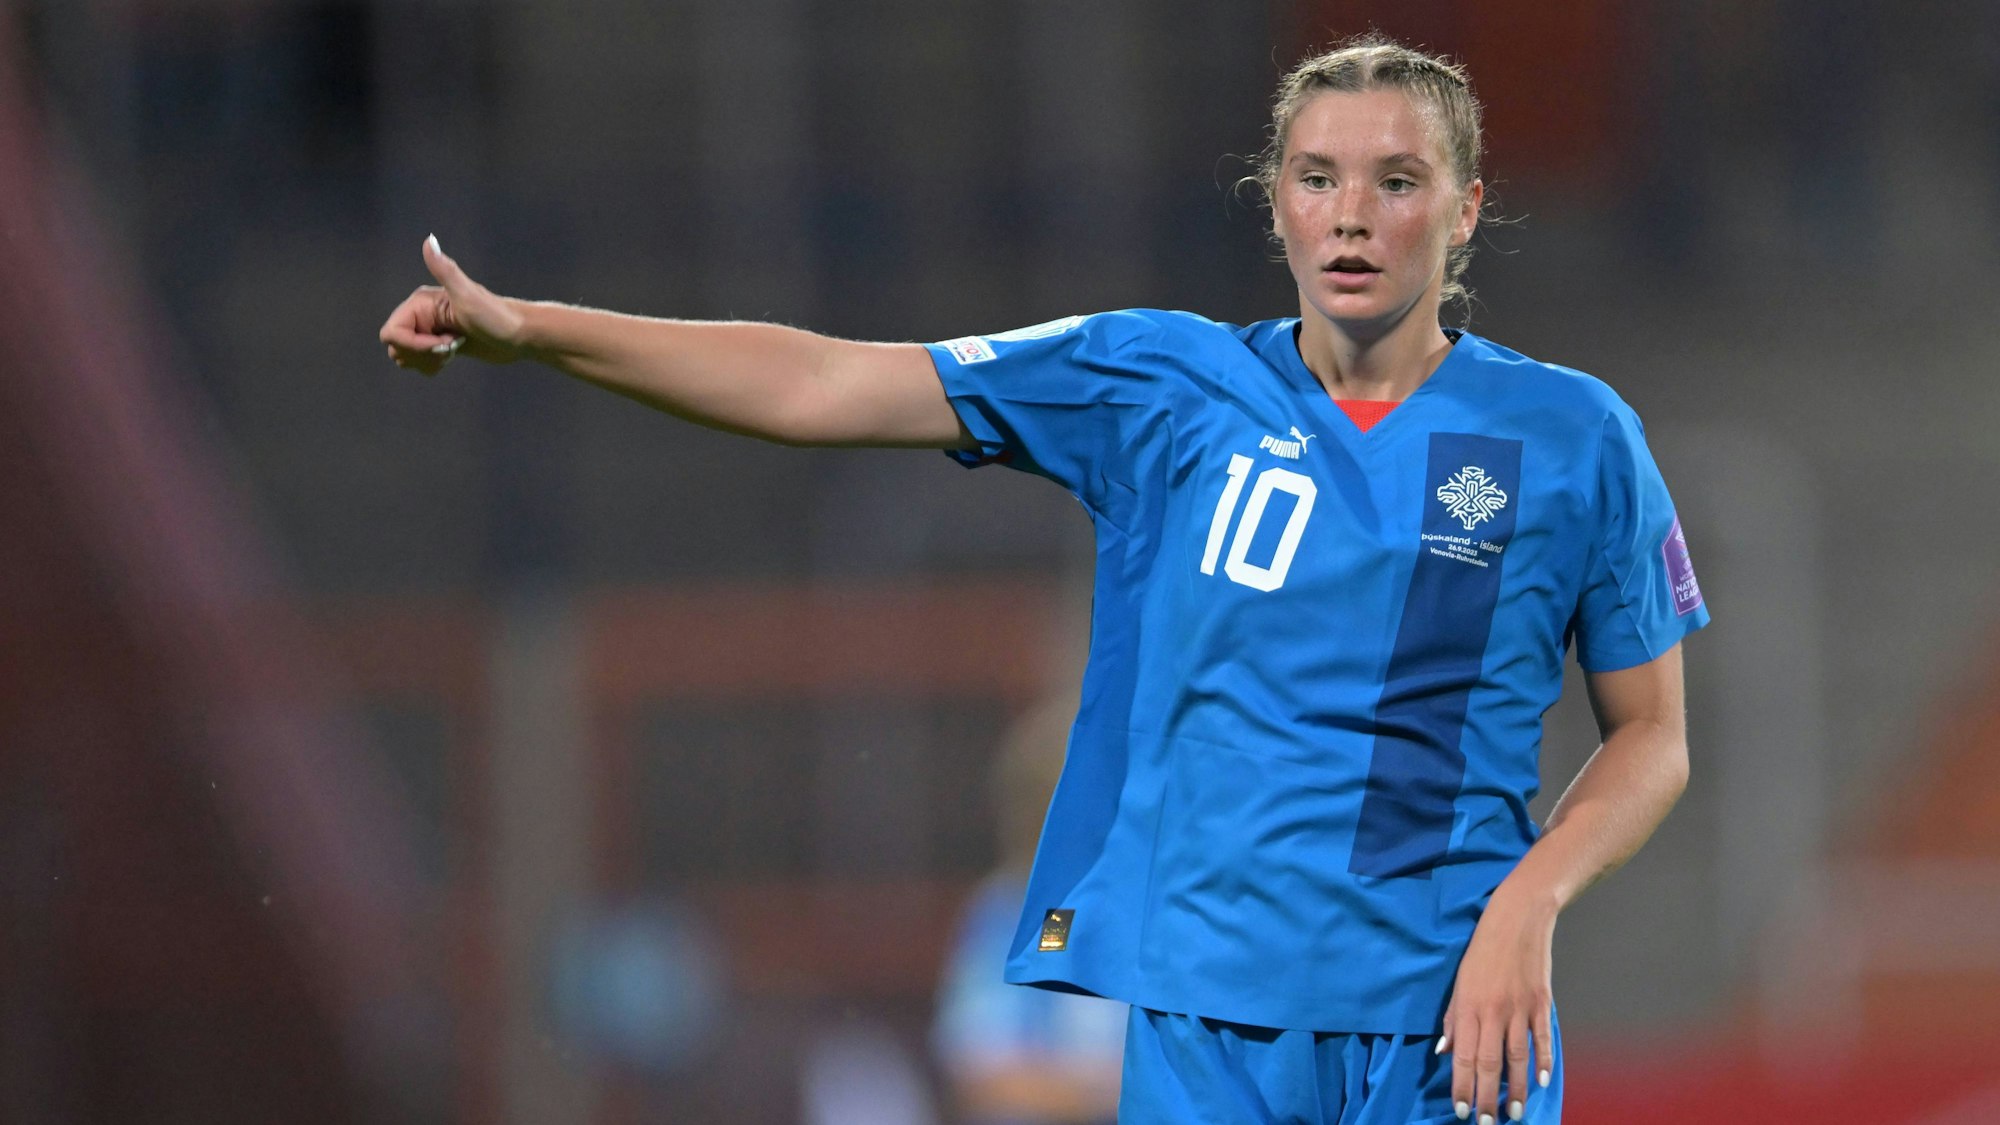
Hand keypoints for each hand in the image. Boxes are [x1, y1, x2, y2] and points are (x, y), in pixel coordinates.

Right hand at [379, 235, 527, 374]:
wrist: (521, 336)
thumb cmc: (498, 316)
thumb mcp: (469, 295)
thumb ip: (446, 270)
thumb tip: (429, 240)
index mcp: (421, 302)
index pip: (392, 332)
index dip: (411, 345)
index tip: (441, 346)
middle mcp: (421, 314)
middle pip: (396, 345)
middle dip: (420, 354)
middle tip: (449, 348)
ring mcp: (430, 330)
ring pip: (406, 355)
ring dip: (426, 360)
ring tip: (451, 351)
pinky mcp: (441, 344)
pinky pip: (420, 361)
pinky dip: (431, 365)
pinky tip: (452, 357)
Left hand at [1437, 889, 1555, 1122]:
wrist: (1518, 918)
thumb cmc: (1482, 950)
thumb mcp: (1459, 982)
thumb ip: (1452, 1019)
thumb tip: (1445, 1053)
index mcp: (1468, 1006)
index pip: (1463, 1056)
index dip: (1462, 1086)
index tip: (1462, 1110)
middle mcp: (1494, 1011)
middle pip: (1490, 1063)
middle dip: (1487, 1098)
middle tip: (1487, 1123)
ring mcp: (1520, 1008)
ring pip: (1517, 1057)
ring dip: (1517, 1089)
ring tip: (1516, 1114)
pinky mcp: (1542, 1002)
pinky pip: (1542, 1038)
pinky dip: (1543, 1061)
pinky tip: (1543, 1081)